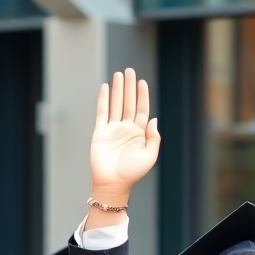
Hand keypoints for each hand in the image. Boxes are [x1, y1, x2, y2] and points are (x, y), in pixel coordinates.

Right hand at [89, 69, 159, 203]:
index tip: (142, 82)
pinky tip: (105, 87)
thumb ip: (154, 138)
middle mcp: (126, 129)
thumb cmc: (132, 173)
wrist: (113, 183)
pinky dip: (103, 100)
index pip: (142, 110)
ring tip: (118, 74)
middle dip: (129, 87)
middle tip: (129, 70)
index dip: (142, 96)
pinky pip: (102, 112)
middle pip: (129, 103)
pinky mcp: (100, 132)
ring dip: (117, 90)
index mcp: (139, 134)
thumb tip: (153, 118)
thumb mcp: (150, 157)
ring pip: (116, 104)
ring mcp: (113, 129)